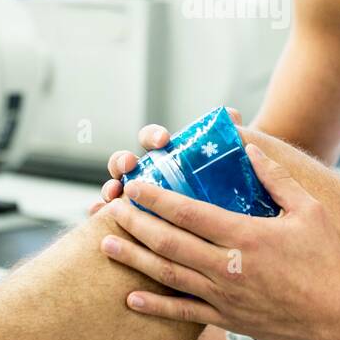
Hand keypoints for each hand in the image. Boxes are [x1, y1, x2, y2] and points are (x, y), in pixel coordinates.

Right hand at [89, 107, 243, 214]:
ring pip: (116, 190)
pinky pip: (114, 220)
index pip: (154, 139)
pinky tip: (98, 218)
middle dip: (122, 161)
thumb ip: (234, 137)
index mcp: (170, 156)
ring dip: (110, 188)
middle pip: (127, 163)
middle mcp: (151, 176)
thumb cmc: (238, 185)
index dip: (153, 137)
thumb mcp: (238, 163)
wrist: (241, 219)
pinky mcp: (137, 226)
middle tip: (129, 166)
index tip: (164, 141)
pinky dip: (102, 215)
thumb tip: (230, 114)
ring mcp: (141, 200)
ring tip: (112, 195)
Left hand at [97, 141, 339, 339]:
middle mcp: (229, 267)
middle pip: (169, 243)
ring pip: (169, 276)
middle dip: (135, 224)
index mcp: (246, 237)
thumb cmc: (327, 259)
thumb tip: (250, 149)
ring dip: (134, 259)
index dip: (157, 198)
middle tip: (111, 207)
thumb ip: (277, 179)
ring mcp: (225, 297)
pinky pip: (185, 313)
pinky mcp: (228, 320)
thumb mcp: (309, 210)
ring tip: (105, 243)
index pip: (190, 213)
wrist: (339, 315)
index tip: (135, 184)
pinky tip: (131, 298)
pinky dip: (155, 306)